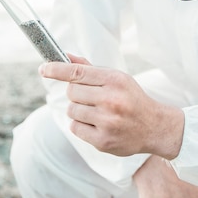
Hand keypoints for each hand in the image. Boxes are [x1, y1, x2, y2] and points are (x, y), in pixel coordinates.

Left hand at [39, 54, 184, 158]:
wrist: (154, 127)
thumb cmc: (132, 99)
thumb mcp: (117, 79)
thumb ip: (90, 69)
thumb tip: (65, 57)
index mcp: (115, 80)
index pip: (78, 72)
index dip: (57, 69)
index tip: (43, 68)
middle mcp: (111, 100)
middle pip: (72, 92)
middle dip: (76, 94)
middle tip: (90, 97)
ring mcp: (107, 122)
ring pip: (72, 111)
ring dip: (78, 110)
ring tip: (96, 112)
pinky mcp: (102, 141)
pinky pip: (75, 128)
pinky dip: (81, 125)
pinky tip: (97, 124)